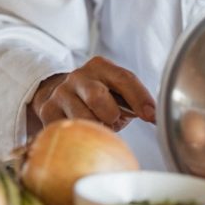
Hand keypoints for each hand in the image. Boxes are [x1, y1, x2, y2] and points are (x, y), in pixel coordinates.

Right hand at [27, 56, 155, 133]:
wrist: (57, 93)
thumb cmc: (98, 97)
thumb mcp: (116, 92)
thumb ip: (134, 101)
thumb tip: (157, 117)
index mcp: (101, 67)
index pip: (124, 79)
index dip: (140, 98)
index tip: (152, 117)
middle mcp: (79, 76)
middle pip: (98, 97)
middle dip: (111, 116)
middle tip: (115, 123)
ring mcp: (60, 93)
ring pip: (81, 118)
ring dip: (96, 130)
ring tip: (99, 129)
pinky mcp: (47, 111)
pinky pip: (67, 130)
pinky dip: (80, 138)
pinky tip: (83, 135)